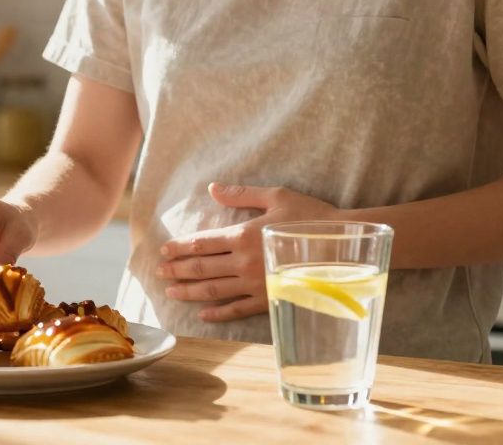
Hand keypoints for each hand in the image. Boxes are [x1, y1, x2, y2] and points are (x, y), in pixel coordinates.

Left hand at [157, 182, 340, 322]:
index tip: (164, 251)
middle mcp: (245, 262)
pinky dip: (218, 313)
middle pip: (202, 267)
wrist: (343, 247)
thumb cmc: (312, 217)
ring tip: (171, 292)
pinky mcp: (269, 299)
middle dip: (178, 270)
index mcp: (245, 235)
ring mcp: (256, 284)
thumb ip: (242, 194)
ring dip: (190, 292)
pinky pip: (238, 309)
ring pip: (214, 290)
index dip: (180, 247)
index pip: (203, 242)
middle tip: (159, 272)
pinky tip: (203, 315)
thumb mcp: (277, 196)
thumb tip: (212, 188)